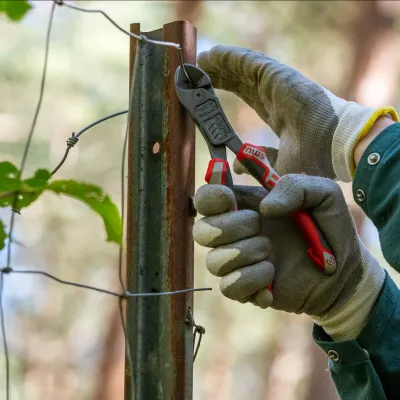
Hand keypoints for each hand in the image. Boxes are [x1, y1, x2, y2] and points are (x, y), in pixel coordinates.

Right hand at [193, 175, 384, 339]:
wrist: (343, 273)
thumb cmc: (330, 228)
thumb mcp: (323, 195)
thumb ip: (294, 186)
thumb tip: (265, 208)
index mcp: (245, 205)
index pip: (206, 198)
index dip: (210, 198)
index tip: (230, 199)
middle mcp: (234, 233)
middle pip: (201, 231)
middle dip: (230, 228)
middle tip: (260, 226)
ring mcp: (237, 262)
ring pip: (213, 261)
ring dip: (244, 254)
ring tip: (271, 253)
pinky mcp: (244, 288)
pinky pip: (228, 286)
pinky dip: (251, 281)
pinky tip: (272, 278)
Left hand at [198, 46, 397, 181]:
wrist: (332, 148)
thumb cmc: (314, 160)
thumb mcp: (277, 166)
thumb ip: (258, 161)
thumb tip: (237, 165)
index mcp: (278, 113)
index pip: (248, 96)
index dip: (229, 91)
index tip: (211, 94)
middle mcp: (275, 95)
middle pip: (241, 81)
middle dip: (219, 76)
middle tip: (197, 76)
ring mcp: (276, 83)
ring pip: (241, 69)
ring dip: (219, 66)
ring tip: (198, 64)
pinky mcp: (276, 75)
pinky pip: (247, 62)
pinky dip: (227, 58)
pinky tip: (210, 56)